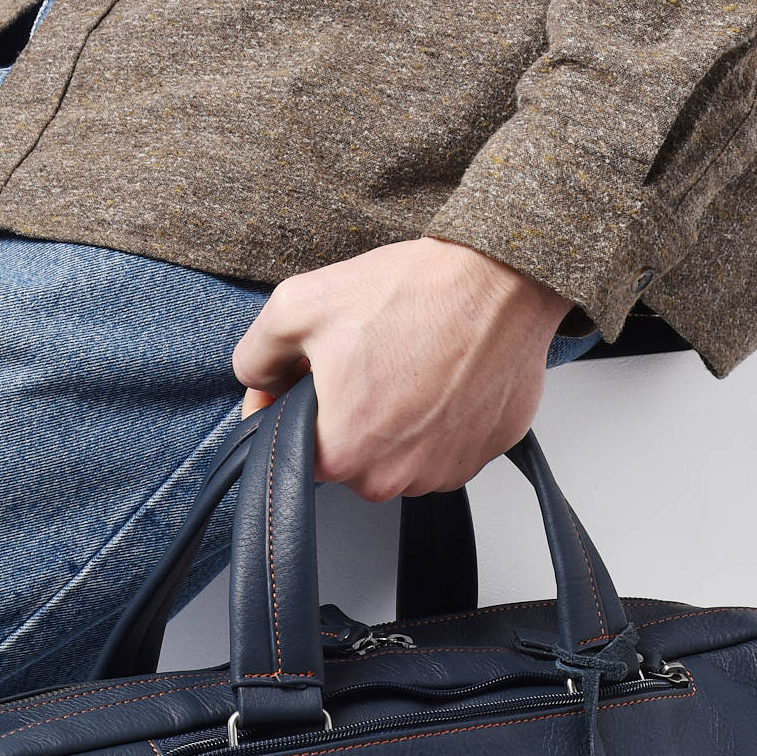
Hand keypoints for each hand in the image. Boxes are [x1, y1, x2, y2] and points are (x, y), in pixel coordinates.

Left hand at [232, 237, 575, 501]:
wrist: (501, 279)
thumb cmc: (410, 292)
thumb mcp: (297, 305)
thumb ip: (255, 357)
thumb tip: (255, 384)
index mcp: (343, 452)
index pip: (297, 451)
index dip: (295, 409)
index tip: (308, 376)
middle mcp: (395, 476)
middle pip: (351, 457)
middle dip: (348, 415)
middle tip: (365, 359)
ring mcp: (445, 470)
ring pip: (399, 455)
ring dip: (395, 421)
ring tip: (408, 362)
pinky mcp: (484, 454)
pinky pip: (445, 446)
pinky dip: (438, 418)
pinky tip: (441, 374)